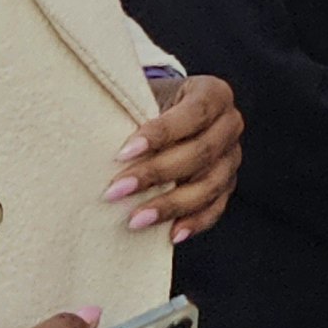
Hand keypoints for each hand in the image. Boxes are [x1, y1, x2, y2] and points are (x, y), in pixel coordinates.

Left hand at [107, 73, 241, 241]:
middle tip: (115, 190)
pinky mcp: (226, 185)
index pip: (195, 112)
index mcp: (214, 93)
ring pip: (210, 184)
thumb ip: (133, 111)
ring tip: (134, 219)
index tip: (122, 153)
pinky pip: (216, 207)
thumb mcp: (142, 97)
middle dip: (156, 173)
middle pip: (202, 151)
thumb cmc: (147, 106)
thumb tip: (96, 137)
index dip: (161, 133)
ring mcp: (231, 157)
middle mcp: (230, 124)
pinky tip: (170, 234)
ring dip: (171, 204)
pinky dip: (194, 222)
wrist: (162, 117)